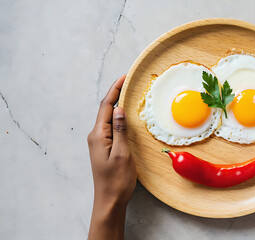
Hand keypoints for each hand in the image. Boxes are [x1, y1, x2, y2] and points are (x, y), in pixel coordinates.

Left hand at [87, 75, 135, 239]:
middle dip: (116, 93)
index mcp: (98, 135)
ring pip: (108, 117)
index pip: (107, 106)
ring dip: (117, 104)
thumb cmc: (116, 180)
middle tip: (129, 81)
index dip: (115, 90)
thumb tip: (119, 109)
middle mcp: (96, 136)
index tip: (125, 77)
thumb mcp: (122, 154)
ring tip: (128, 93)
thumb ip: (120, 130)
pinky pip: (111, 127)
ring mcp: (99, 142)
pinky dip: (118, 117)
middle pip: (106, 109)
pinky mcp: (105, 147)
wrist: (109, 200)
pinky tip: (126, 115)